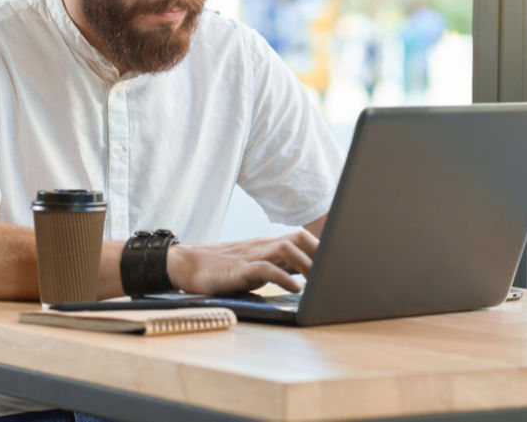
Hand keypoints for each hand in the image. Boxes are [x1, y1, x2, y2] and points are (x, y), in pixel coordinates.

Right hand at [166, 230, 318, 294]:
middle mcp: (263, 247)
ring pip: (286, 248)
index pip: (301, 238)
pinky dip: (284, 278)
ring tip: (319, 281)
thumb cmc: (222, 270)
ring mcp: (251, 256)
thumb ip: (277, 269)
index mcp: (268, 246)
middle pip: (299, 238)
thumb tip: (306, 276)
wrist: (187, 265)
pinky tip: (296, 290)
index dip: (322, 248)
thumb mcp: (255, 267)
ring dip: (306, 264)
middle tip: (333, 271)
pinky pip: (266, 268)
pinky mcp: (239, 269)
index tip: (339, 261)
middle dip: (319, 253)